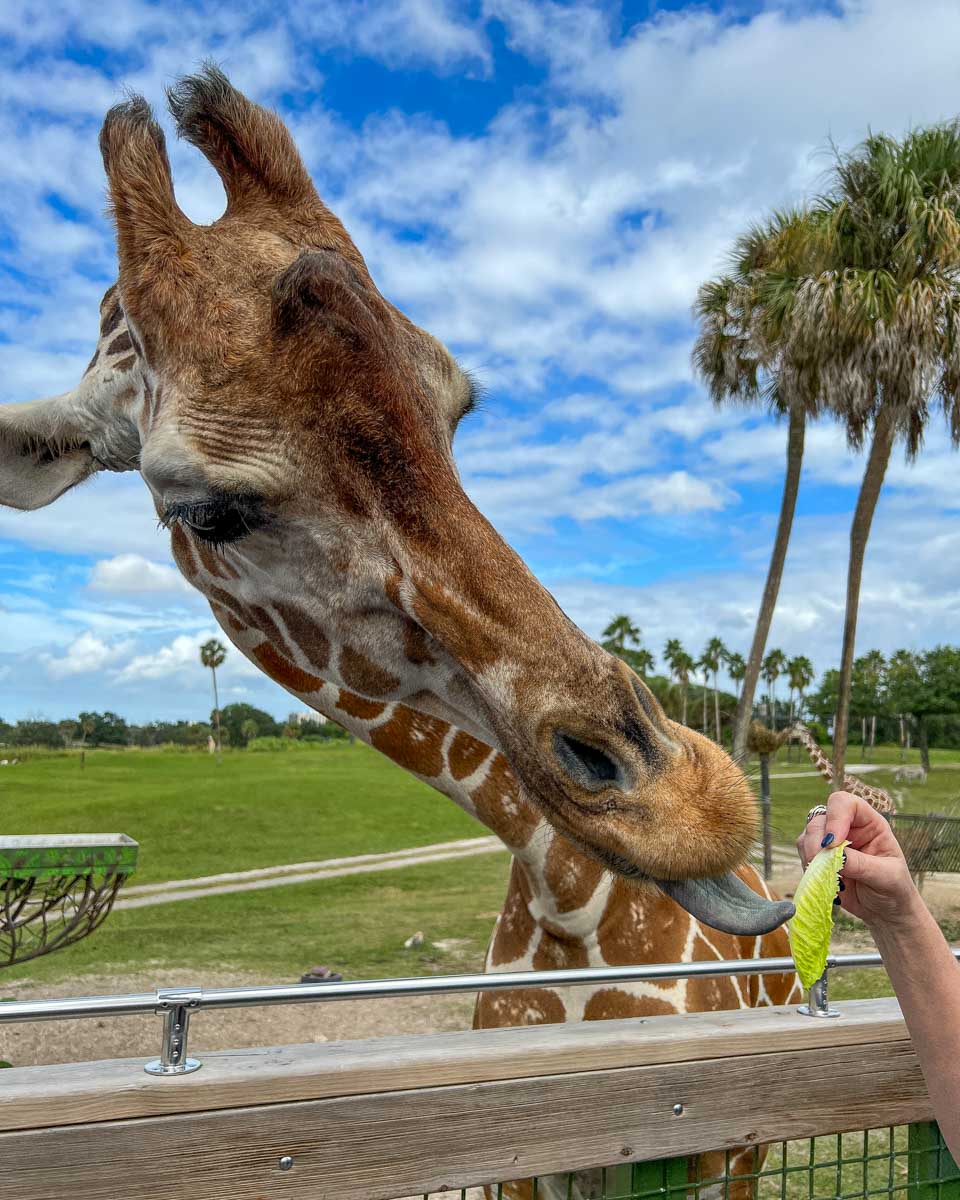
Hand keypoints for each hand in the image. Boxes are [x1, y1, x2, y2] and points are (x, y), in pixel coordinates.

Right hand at [796, 791, 917, 930]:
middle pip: (820, 819)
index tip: (833, 843)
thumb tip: (832, 854)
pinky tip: (824, 881)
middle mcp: (848, 827)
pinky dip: (808, 867)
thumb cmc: (894, 890)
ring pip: (807, 835)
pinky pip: (803, 854)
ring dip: (810, 855)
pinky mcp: (819, 858)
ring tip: (826, 877)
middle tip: (822, 865)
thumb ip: (861, 864)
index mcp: (869, 823)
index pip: (845, 803)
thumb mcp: (886, 877)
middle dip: (817, 842)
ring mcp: (831, 842)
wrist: (885, 913)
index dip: (835, 817)